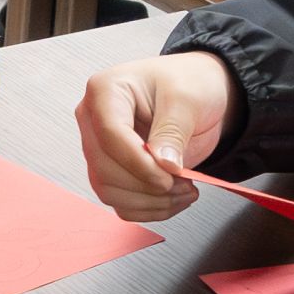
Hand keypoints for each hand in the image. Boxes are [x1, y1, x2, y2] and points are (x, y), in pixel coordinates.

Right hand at [75, 52, 239, 221]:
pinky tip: (174, 199)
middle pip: (104, 168)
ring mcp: (100, 148)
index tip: (169, 176)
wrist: (200, 94)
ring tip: (185, 191)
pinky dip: (148, 209)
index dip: (138, 162)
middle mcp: (93, 121)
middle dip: (147, 185)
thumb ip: (172, 131)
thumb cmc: (190, 83)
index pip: (109, 135)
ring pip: (108, 190)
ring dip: (150, 202)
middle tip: (185, 184)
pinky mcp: (112, 170)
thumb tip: (163, 165)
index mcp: (104, 92)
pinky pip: (120, 201)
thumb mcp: (187, 99)